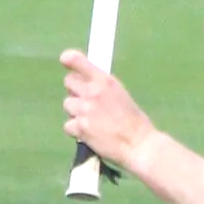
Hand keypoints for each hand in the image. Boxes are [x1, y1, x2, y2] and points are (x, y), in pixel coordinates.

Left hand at [62, 49, 155, 170]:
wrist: (138, 144)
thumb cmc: (134, 121)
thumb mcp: (120, 94)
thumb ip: (102, 87)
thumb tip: (86, 83)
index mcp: (105, 81)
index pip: (77, 61)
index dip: (69, 59)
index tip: (65, 60)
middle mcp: (92, 92)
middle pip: (68, 82)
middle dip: (75, 90)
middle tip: (86, 101)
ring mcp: (84, 109)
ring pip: (68, 105)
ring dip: (76, 112)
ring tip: (92, 121)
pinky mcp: (80, 127)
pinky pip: (68, 125)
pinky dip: (76, 131)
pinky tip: (89, 134)